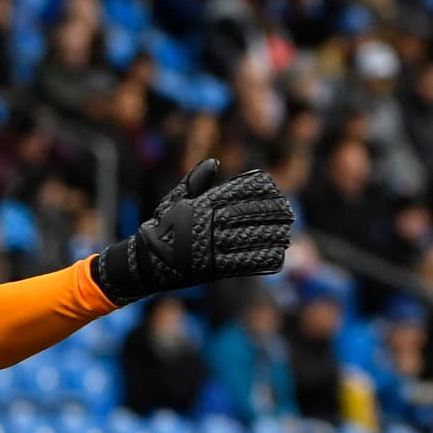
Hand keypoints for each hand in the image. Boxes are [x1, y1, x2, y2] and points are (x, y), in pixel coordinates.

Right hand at [92, 158, 293, 304]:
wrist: (143, 265)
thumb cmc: (160, 231)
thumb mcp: (173, 202)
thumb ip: (195, 183)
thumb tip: (213, 162)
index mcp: (198, 206)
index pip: (234, 192)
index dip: (257, 189)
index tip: (274, 188)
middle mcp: (204, 225)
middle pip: (246, 214)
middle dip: (270, 213)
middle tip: (289, 211)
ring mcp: (207, 248)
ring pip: (247, 238)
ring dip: (271, 236)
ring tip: (287, 233)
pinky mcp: (209, 270)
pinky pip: (241, 263)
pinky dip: (261, 259)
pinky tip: (277, 256)